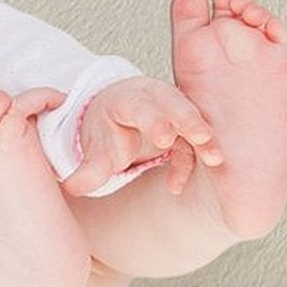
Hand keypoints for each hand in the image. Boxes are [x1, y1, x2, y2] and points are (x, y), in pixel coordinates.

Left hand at [62, 76, 222, 197]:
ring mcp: (172, 109)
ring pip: (192, 120)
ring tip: (215, 159)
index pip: (142, 105)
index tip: (164, 138)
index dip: (154, 120)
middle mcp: (154, 98)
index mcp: (127, 98)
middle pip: (175, 104)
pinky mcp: (185, 126)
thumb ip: (88, 169)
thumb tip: (72, 188)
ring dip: (204, 139)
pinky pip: (192, 142)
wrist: (114, 117)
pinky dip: (190, 161)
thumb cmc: (106, 130)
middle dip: (189, 121)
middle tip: (202, 138)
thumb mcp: (95, 148)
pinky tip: (174, 186)